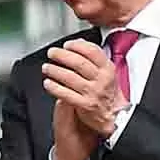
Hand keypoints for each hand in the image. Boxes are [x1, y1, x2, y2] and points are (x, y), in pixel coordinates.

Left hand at [42, 39, 122, 159]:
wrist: (113, 116)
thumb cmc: (108, 93)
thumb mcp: (107, 73)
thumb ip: (94, 58)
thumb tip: (79, 43)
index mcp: (108, 69)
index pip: (92, 51)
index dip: (77, 46)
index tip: (66, 45)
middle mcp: (101, 80)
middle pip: (79, 63)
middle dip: (62, 55)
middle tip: (52, 53)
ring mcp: (93, 93)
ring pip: (70, 77)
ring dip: (55, 70)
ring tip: (47, 67)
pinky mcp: (85, 105)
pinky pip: (66, 94)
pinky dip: (55, 88)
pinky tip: (48, 83)